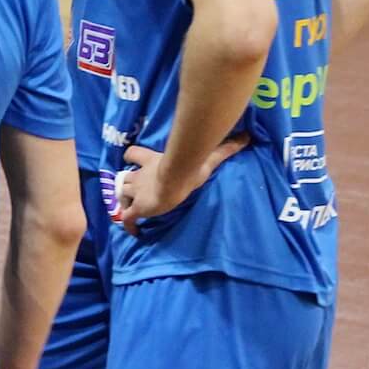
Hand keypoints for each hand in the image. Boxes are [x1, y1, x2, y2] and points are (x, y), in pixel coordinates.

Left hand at [113, 133, 250, 235]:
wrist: (175, 180)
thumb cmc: (188, 168)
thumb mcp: (206, 157)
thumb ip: (224, 148)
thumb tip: (246, 137)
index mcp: (151, 161)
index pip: (132, 154)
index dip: (131, 157)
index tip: (132, 160)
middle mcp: (140, 176)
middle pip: (125, 178)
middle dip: (127, 183)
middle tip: (133, 190)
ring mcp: (137, 192)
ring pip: (123, 195)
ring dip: (125, 200)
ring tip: (130, 208)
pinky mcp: (138, 208)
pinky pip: (128, 218)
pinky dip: (128, 224)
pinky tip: (134, 232)